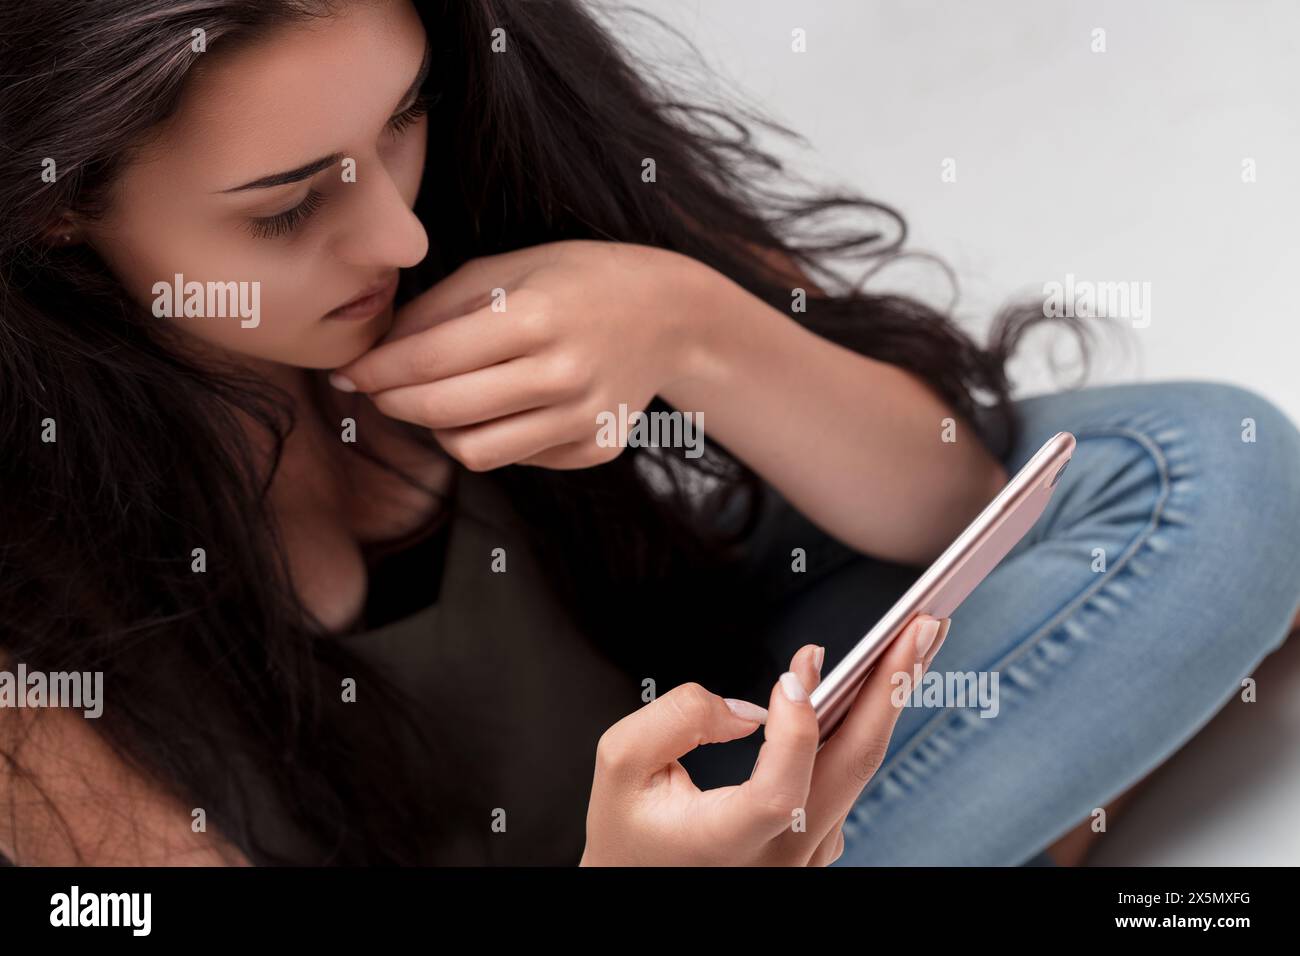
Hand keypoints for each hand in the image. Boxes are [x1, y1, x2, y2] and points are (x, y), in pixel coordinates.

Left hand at [330, 239, 711, 470]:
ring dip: (438, 429)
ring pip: (474, 451)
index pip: (430, 359)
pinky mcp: (594, 448)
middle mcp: (563, 373)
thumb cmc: (576, 280)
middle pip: (444, 412)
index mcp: (536, 316)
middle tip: (377, 391)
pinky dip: (492, 437)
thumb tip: (377, 354)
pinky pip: (515, 459)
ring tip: (435, 400)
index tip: (349, 374)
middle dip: (394, 403)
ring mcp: (583, 418)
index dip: (378, 371)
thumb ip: (438, 308)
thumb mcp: (507, 268)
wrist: (667, 315)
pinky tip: (499, 406)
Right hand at [579, 613, 951, 865]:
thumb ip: (677, 718)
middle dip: (893, 684)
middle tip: (924, 624)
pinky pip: (847, 770)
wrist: (641, 879)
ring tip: (916, 635)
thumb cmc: (631, 823)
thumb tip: (751, 707)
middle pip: (853, 765)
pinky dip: (862, 715)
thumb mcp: (620, 762)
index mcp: (729, 842)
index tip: (797, 669)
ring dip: (888, 693)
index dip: (795, 731)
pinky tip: (875, 674)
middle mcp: (782, 855)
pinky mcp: (818, 836)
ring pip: (858, 764)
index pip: (782, 791)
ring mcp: (809, 850)